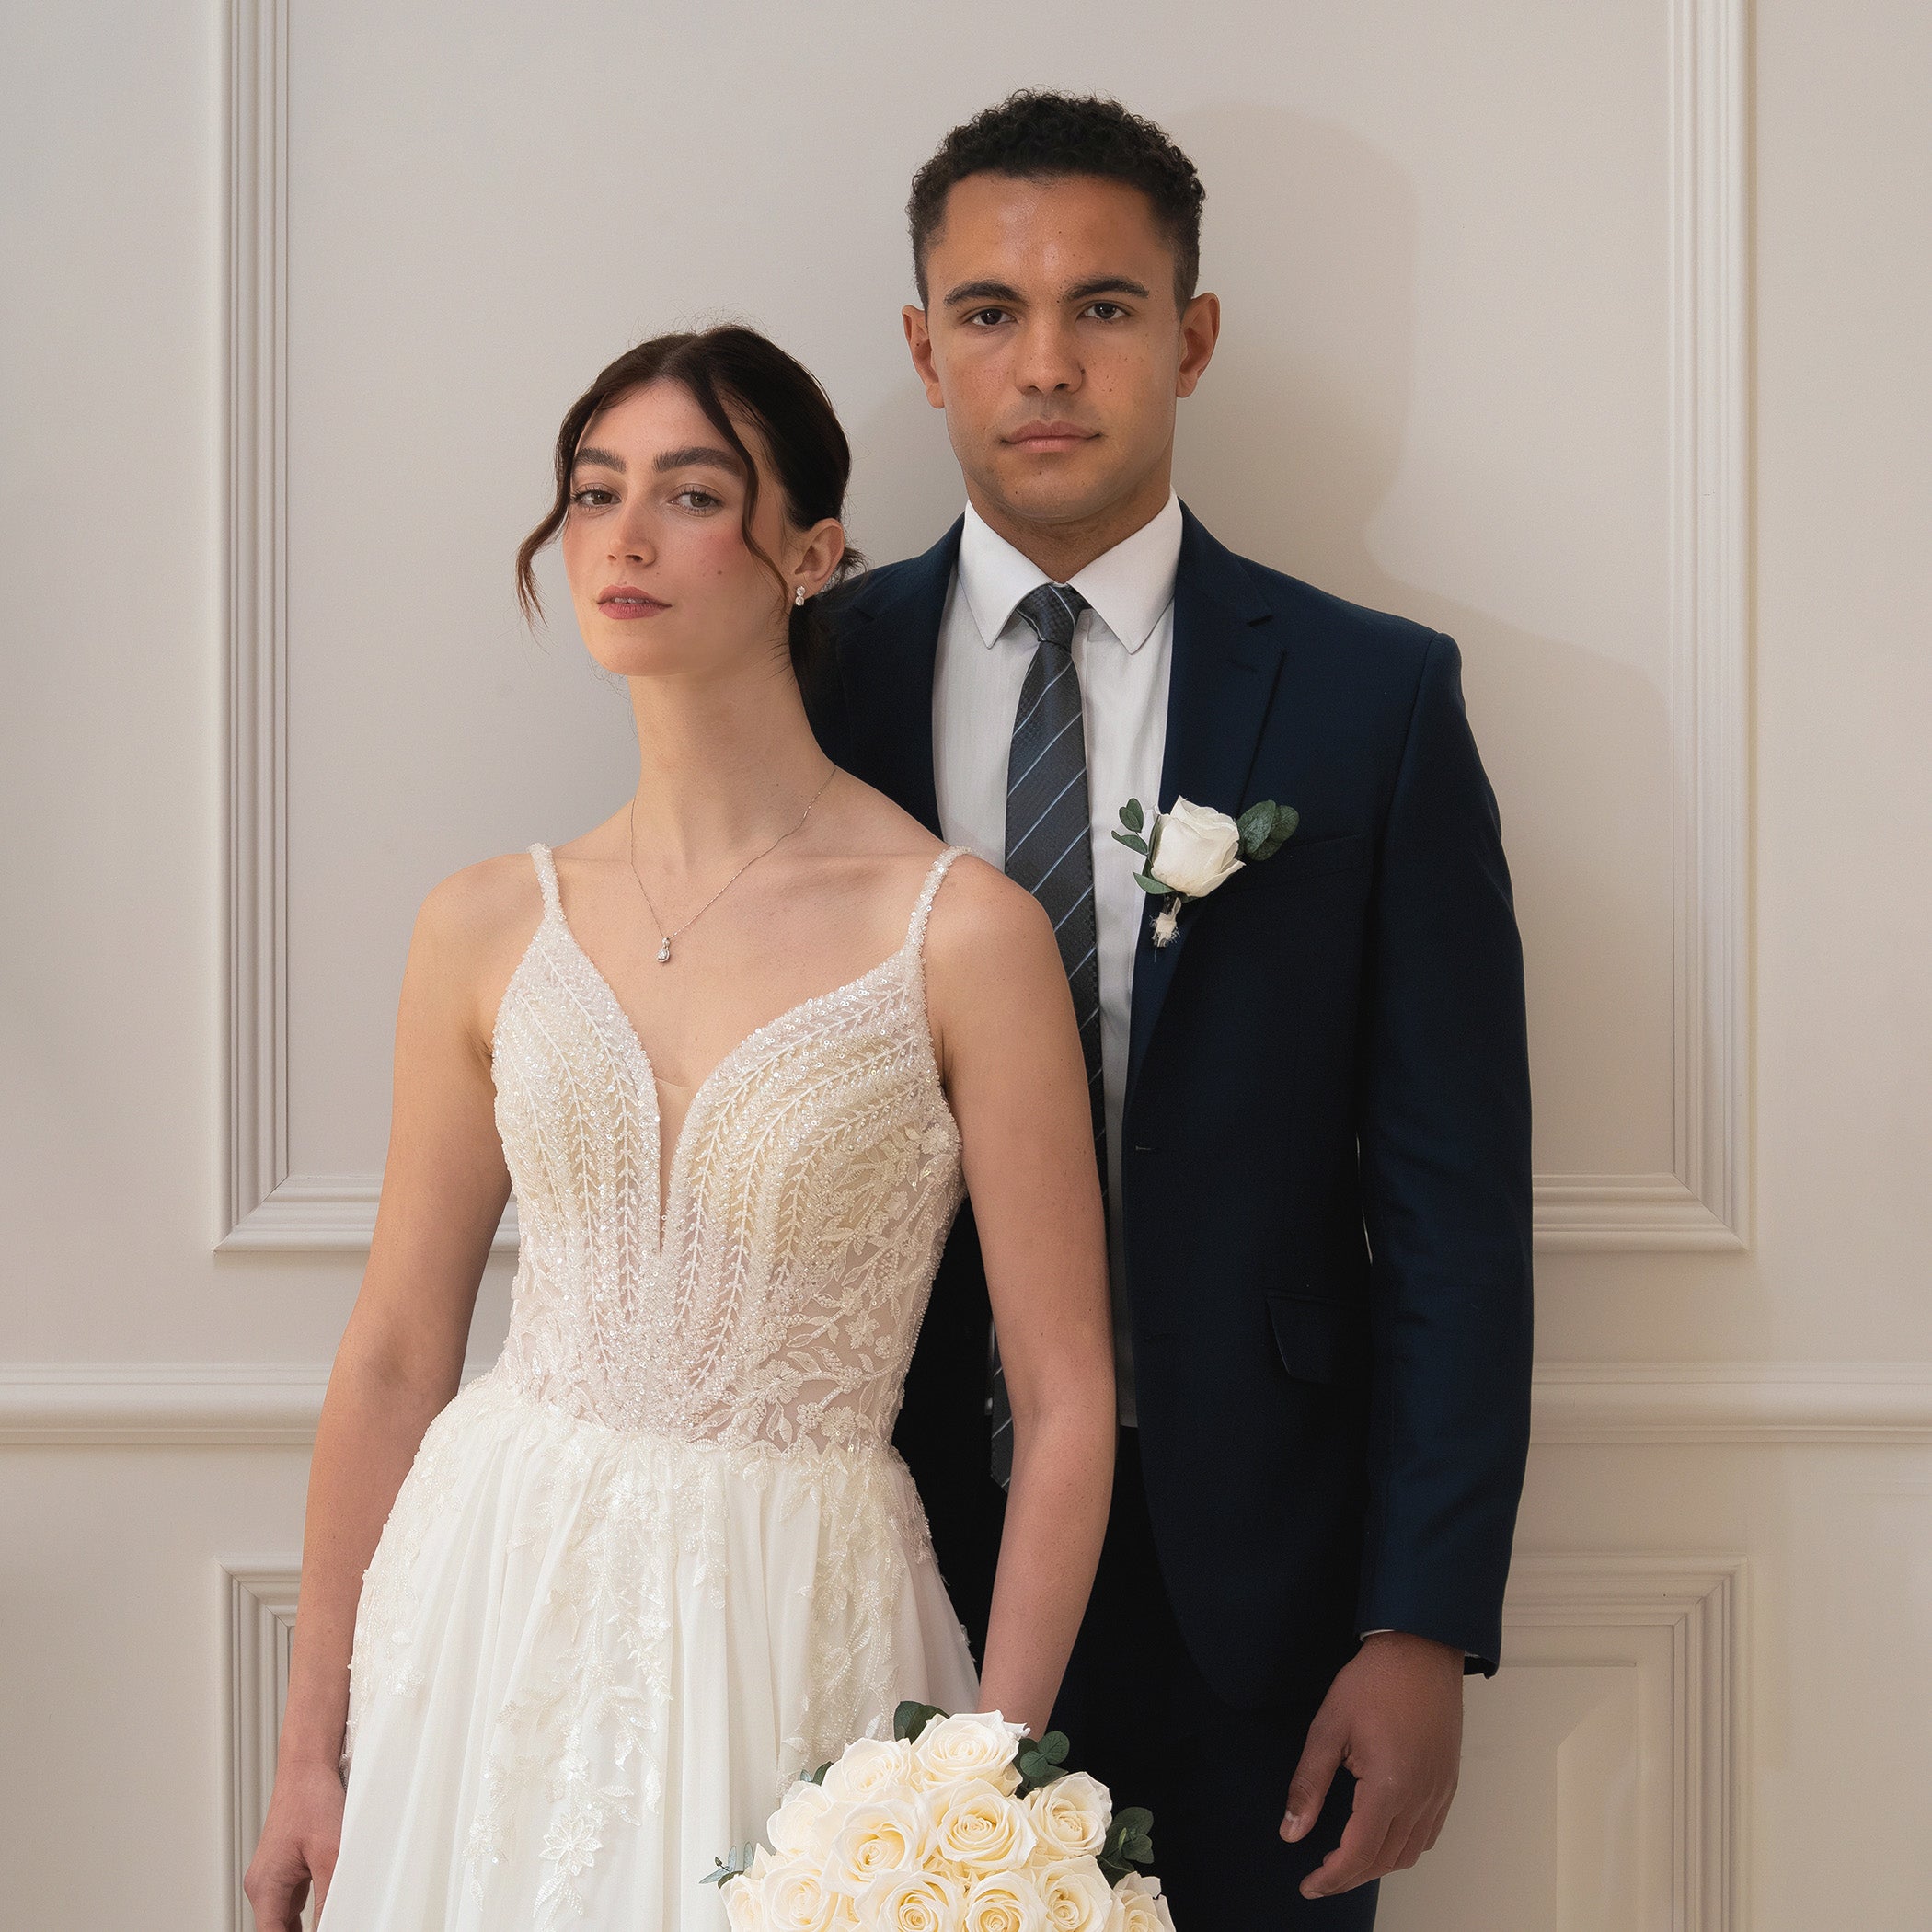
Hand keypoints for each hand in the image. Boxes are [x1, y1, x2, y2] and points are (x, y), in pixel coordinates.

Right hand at [243, 1756, 344, 1928]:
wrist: (308, 1767)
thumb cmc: (312, 1799)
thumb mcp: (329, 1853)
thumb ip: (330, 1896)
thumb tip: (335, 1922)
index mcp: (266, 1888)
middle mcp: (263, 1885)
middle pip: (276, 1931)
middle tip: (331, 1925)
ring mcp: (272, 1876)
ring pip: (284, 1920)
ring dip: (303, 1930)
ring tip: (331, 1922)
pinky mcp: (284, 1868)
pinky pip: (292, 1902)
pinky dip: (307, 1913)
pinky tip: (327, 1914)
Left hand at [1281, 1631, 1462, 1898]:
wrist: (1421, 1650)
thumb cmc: (1373, 1682)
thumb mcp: (1328, 1727)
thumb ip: (1308, 1784)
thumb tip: (1291, 1832)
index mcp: (1389, 1787)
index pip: (1359, 1853)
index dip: (1332, 1877)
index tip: (1308, 1885)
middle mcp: (1420, 1798)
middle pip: (1385, 1860)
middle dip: (1350, 1876)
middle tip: (1320, 1876)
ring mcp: (1439, 1792)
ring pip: (1409, 1853)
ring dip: (1376, 1865)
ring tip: (1345, 1860)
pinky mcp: (1447, 1783)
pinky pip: (1427, 1834)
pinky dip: (1402, 1847)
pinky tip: (1380, 1837)